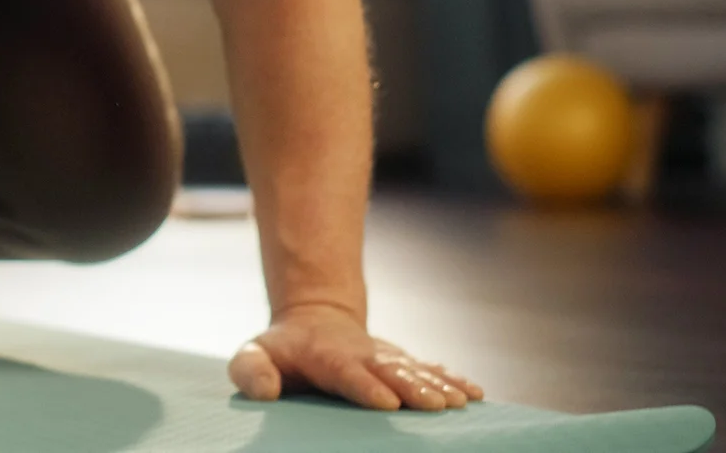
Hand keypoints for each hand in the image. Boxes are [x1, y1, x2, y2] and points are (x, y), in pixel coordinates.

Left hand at [228, 303, 483, 411]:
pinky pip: (430, 370)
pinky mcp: (401, 363)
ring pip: (415, 371)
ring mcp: (385, 358)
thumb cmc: (281, 350)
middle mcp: (362, 356)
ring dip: (439, 385)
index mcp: (326, 357)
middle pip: (390, 372)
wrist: (315, 320)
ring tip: (462, 401)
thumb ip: (251, 370)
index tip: (386, 401)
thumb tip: (265, 391)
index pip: (346, 373)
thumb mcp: (254, 354)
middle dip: (414, 388)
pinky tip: (474, 393)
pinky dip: (452, 379)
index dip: (366, 386)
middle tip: (437, 405)